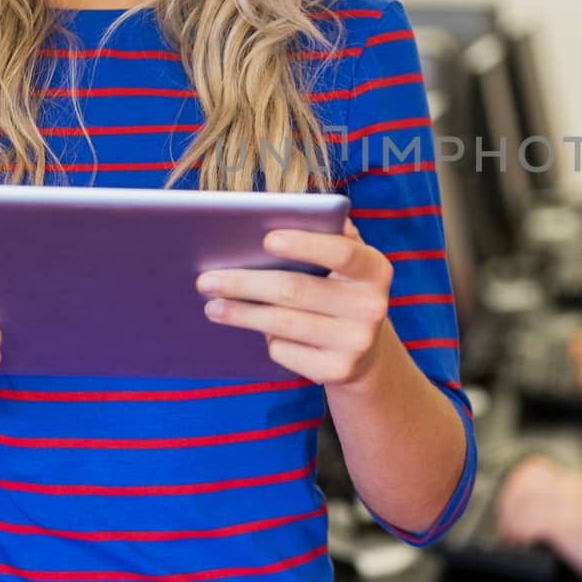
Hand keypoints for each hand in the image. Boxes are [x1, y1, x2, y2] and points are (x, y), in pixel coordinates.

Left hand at [196, 219, 392, 385]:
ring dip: (240, 313)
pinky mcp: (337, 371)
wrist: (364, 351)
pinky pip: (284, 351)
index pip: (341, 252)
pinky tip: (258, 331)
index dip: (304, 245)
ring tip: (212, 306)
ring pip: (282, 323)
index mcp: (375, 269)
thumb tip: (284, 210)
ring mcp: (356, 343)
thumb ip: (326, 234)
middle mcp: (373, 307)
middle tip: (206, 280)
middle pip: (296, 290)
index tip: (266, 239)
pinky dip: (266, 340)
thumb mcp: (344, 262)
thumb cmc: (339, 290)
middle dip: (245, 284)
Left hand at [495, 456, 581, 581]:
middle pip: (524, 481)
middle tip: (508, 524)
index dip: (517, 485)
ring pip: (523, 500)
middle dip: (509, 502)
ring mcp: (569, 504)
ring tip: (513, 537)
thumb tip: (551, 517)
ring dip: (511, 519)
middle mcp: (571, 488)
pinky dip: (520, 533)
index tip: (511, 505)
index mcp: (577, 484)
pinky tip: (523, 544)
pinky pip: (531, 521)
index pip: (536, 469)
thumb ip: (576, 504)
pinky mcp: (568, 524)